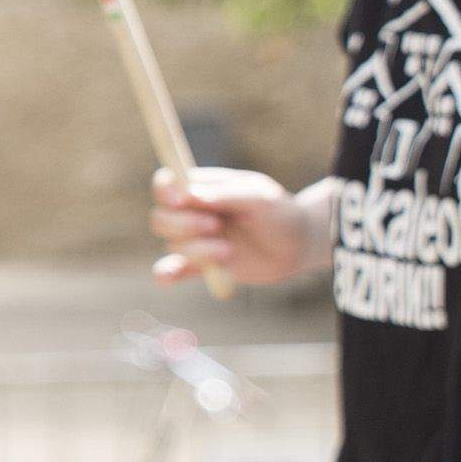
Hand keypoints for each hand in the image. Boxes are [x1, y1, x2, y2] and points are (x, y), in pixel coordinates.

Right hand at [152, 167, 313, 286]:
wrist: (298, 246)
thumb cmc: (280, 214)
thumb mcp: (261, 198)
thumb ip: (226, 195)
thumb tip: (190, 195)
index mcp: (204, 187)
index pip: (168, 183)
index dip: (166, 190)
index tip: (182, 200)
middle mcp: (194, 212)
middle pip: (162, 217)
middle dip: (183, 224)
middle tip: (216, 226)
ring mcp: (196, 239)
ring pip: (173, 244)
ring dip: (197, 250)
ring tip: (228, 251)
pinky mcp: (202, 264)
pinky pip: (174, 270)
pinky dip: (166, 274)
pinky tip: (169, 278)